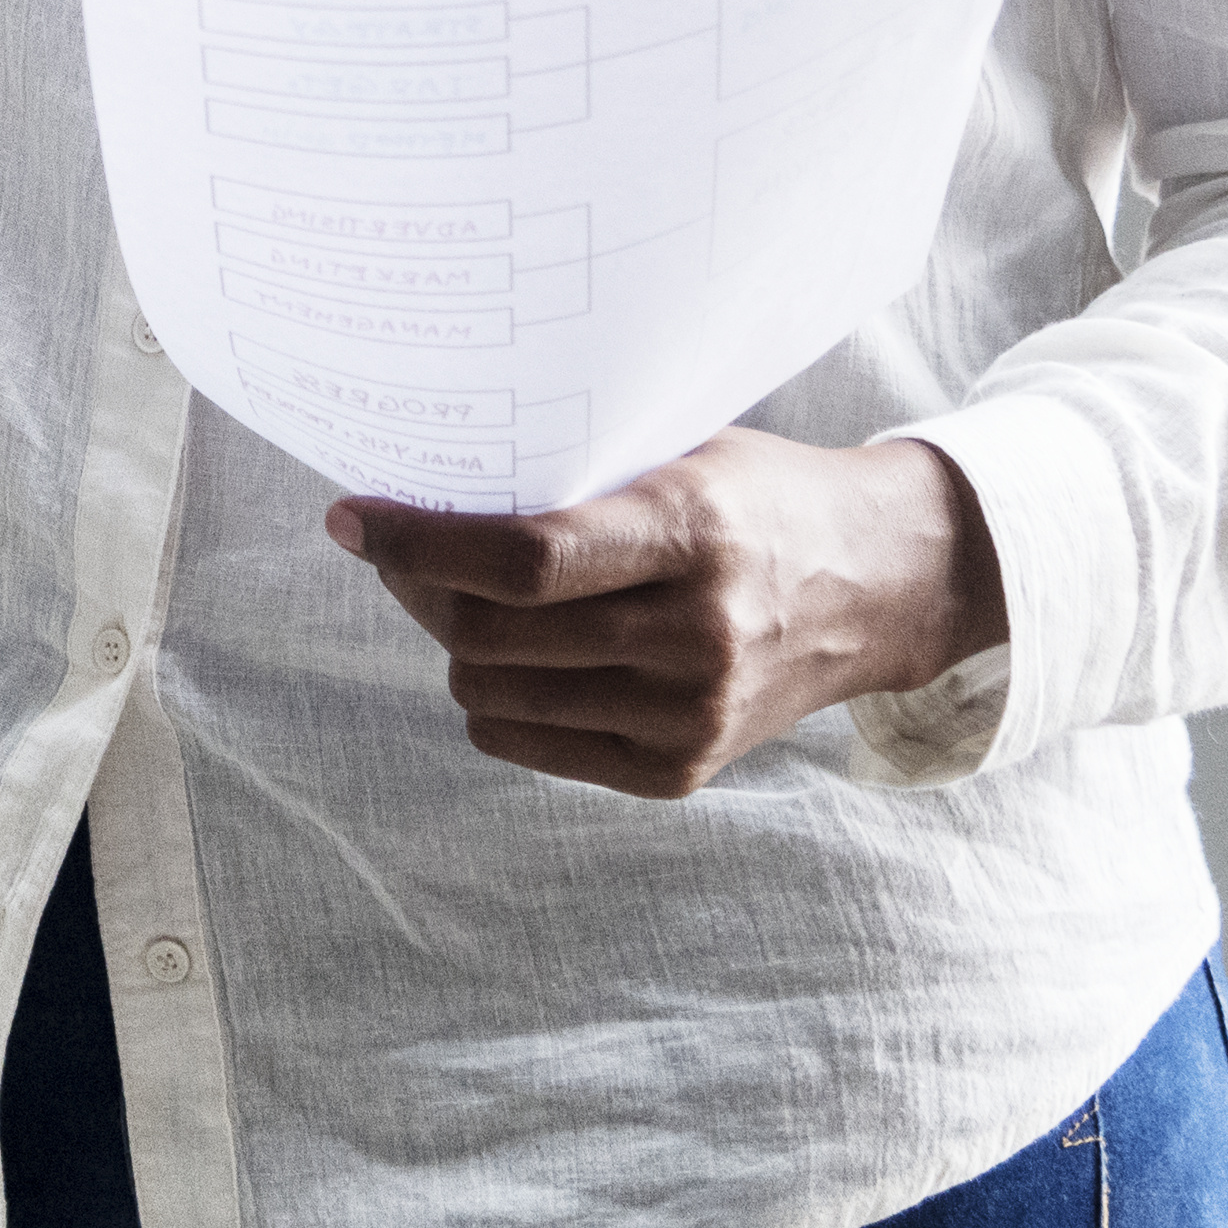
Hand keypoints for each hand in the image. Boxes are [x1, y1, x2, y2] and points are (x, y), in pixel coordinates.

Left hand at [326, 431, 1005, 798]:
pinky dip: (500, 700)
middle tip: (404, 555)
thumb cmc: (754, 500)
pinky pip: (529, 743)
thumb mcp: (680, 456)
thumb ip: (575, 480)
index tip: (351, 519)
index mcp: (692, 534)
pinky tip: (526, 656)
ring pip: (494, 696)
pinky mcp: (680, 771)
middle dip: (419, 593)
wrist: (875, 587)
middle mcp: (695, 634)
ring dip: (458, 647)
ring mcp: (689, 715)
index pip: (522, 558)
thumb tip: (422, 492)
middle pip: (492, 636)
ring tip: (474, 603)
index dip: (418, 543)